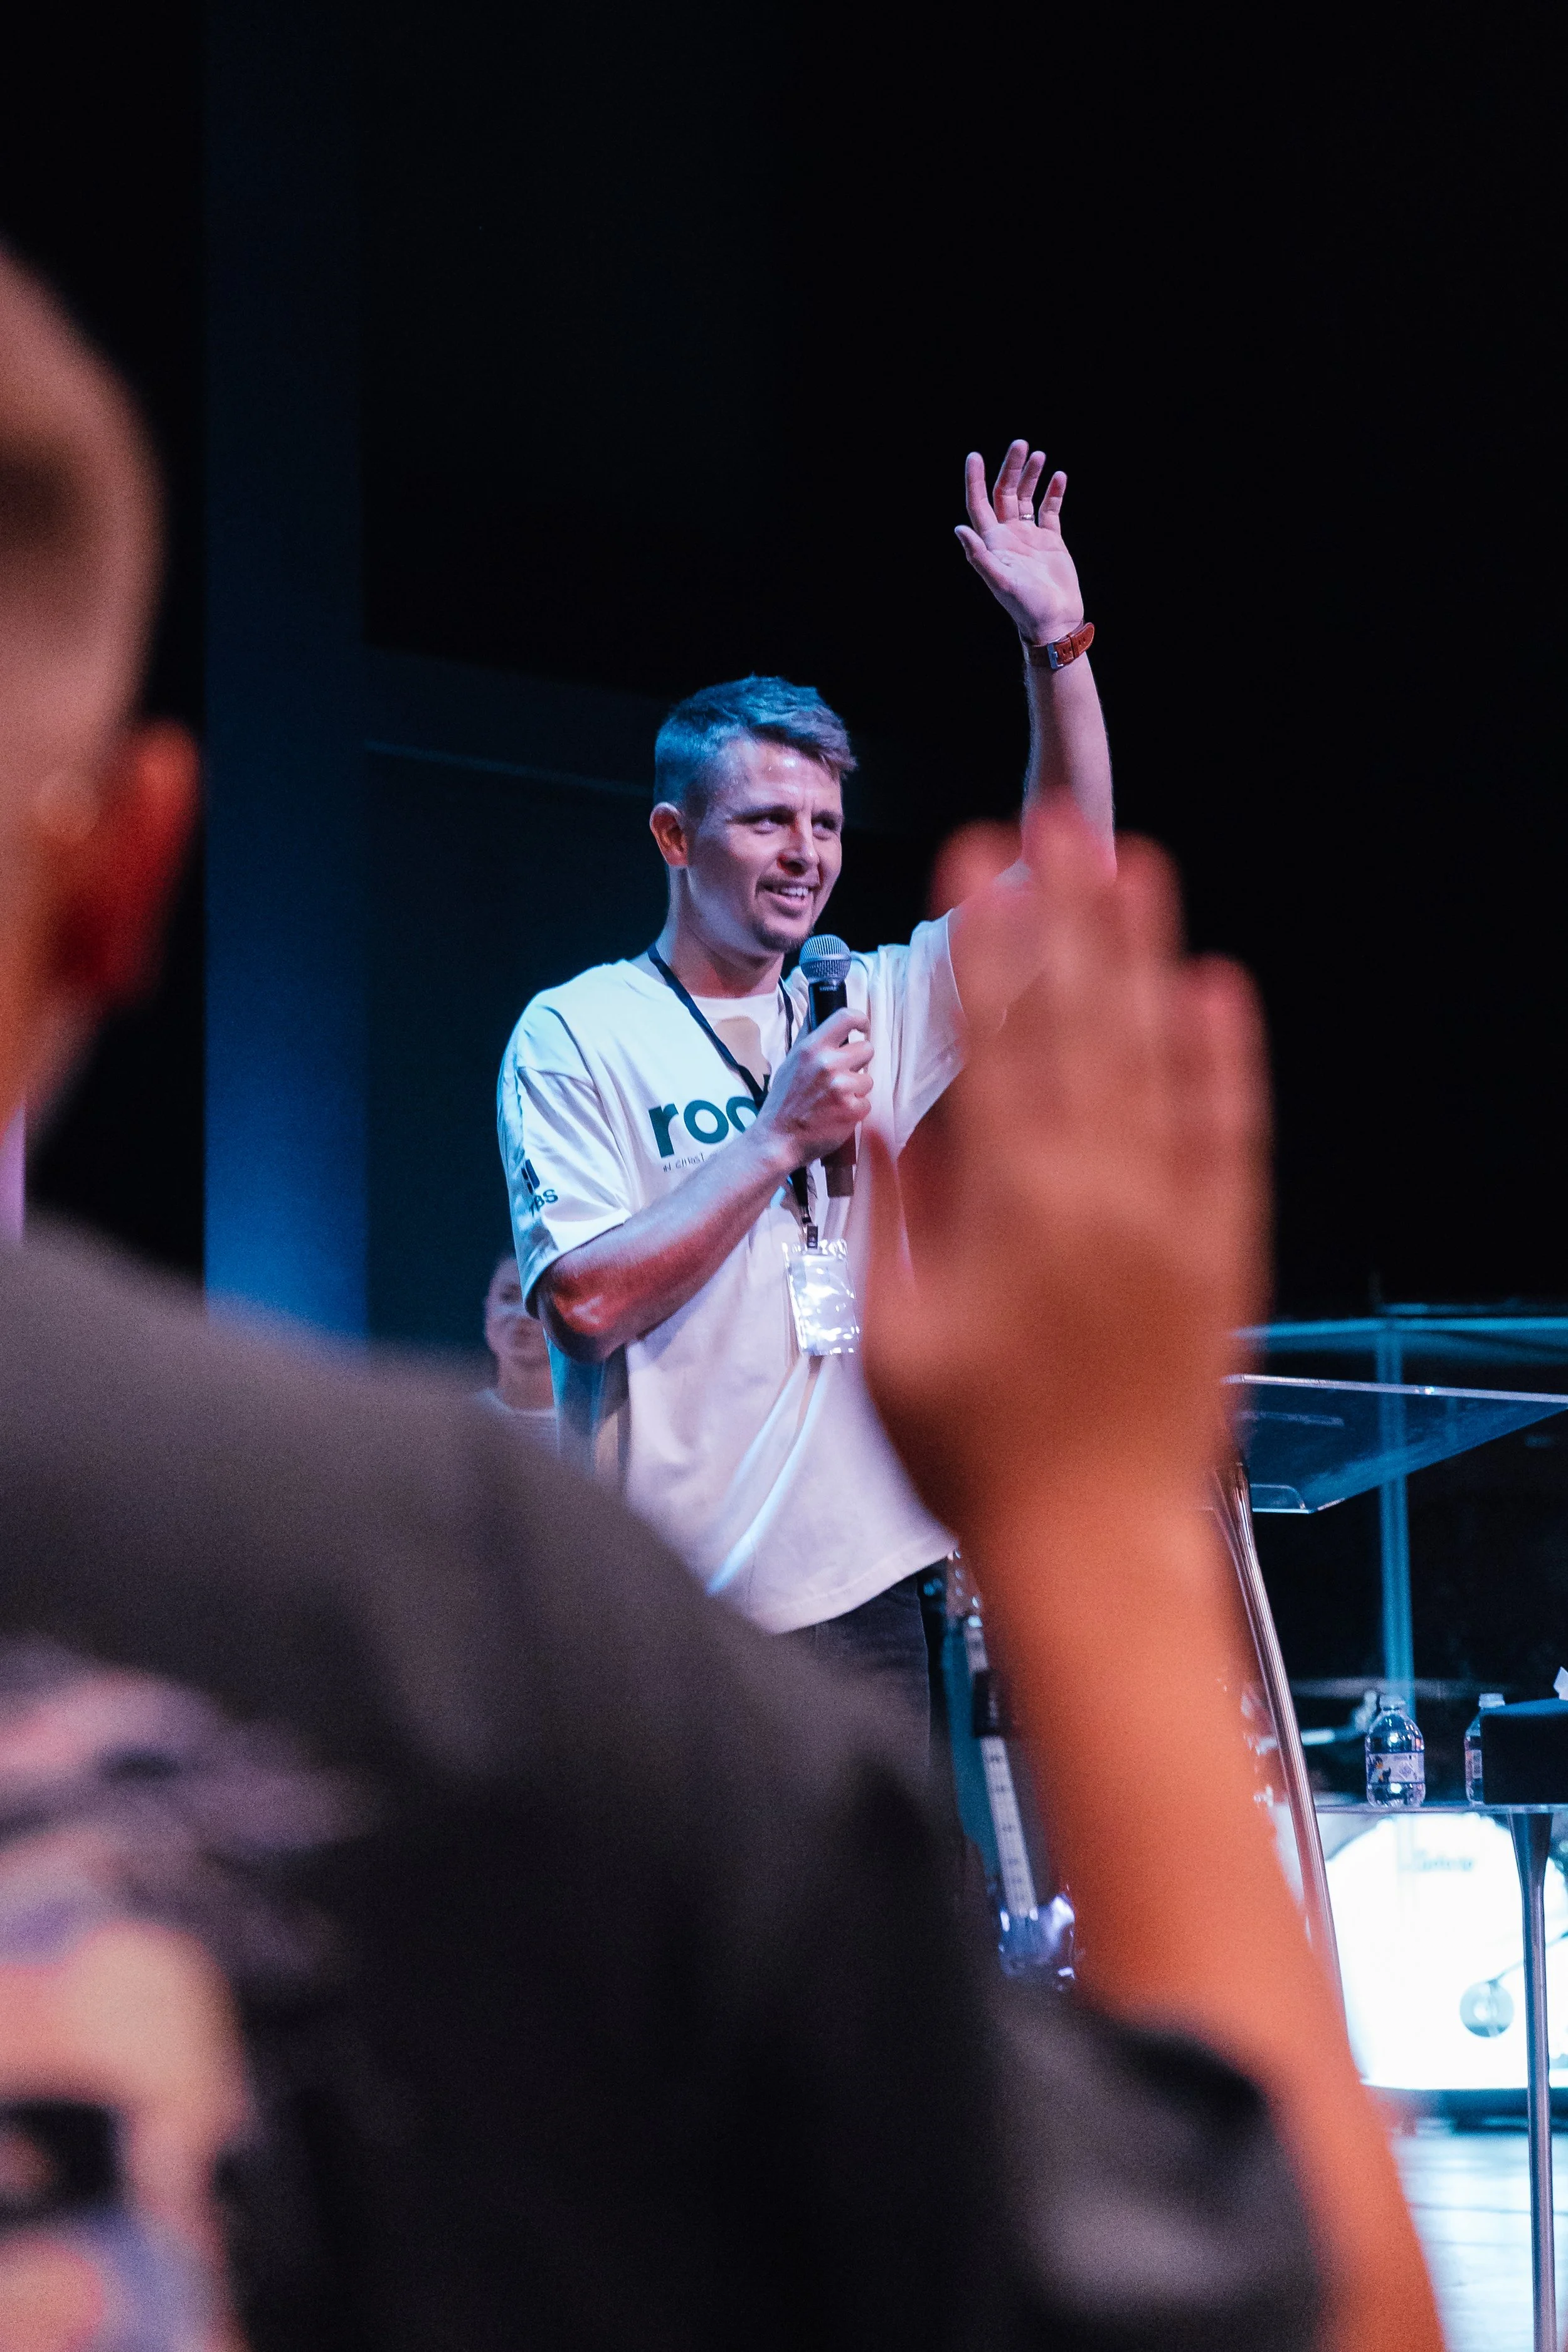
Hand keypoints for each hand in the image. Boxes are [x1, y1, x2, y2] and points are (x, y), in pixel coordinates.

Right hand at [752, 1006, 872, 1170]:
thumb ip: (808, 1039)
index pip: (846, 1017)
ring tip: (834, 1100)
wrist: (777, 1140)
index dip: (860, 1020)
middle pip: (867, 1049)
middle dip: (859, 1062)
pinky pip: (866, 1103)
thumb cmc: (783, 1102)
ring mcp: (842, 1087)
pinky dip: (855, 1110)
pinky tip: (836, 1115)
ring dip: (856, 1089)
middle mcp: (828, 1063)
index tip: (862, 1028)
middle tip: (842, 1076)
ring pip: (868, 1079)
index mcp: (812, 1048)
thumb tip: (817, 1012)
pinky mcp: (852, 1110)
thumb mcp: (789, 1062)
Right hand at [863, 798, 1267, 1536]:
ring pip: (1157, 1058)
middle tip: (1056, 819)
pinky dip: (1224, 1061)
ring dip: (1144, 955)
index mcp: (1009, 1211)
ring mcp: (1170, 1218)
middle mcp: (1099, 1194)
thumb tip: (890, 1115)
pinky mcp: (1220, 1252)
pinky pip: (1226, 1134)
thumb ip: (899, 1215)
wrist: (1095, 1549)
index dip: (983, 944)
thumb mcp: (889, 1341)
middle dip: (1065, 913)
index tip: (973, 863)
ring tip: (1136, 865)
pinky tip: (1216, 992)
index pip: (995, 1042)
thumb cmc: (975, 1457)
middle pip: (1081, 1022)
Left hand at [955, 440, 1085, 647]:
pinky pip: (1050, 510)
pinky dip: (1054, 493)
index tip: (974, 456)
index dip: (975, 480)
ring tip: (1039, 455)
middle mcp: (1008, 536)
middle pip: (1005, 493)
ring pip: (1026, 498)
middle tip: (1020, 444)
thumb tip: (959, 529)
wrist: (1055, 620)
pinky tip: (1059, 477)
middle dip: (1011, 468)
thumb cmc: (1025, 605)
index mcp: (993, 542)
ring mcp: (1029, 537)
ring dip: (1031, 476)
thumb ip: (979, 556)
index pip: (979, 504)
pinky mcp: (1050, 540)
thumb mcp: (1000, 581)